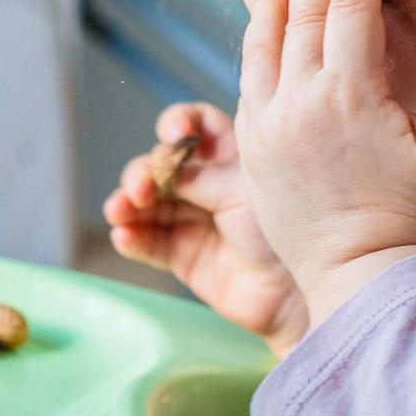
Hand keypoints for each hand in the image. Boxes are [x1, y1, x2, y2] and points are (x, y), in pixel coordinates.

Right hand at [103, 102, 307, 355]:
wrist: (295, 293)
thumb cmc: (282, 231)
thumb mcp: (242, 191)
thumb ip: (198, 177)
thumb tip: (160, 169)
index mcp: (231, 157)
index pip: (198, 125)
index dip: (179, 122)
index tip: (172, 134)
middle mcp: (207, 184)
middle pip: (159, 165)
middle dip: (143, 172)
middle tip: (142, 190)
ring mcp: (192, 220)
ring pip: (144, 203)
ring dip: (125, 203)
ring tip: (120, 211)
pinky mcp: (181, 256)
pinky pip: (146, 242)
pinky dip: (130, 237)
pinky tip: (124, 235)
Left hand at [234, 0, 415, 323]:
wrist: (361, 280)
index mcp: (349, 95)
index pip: (350, 12)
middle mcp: (299, 103)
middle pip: (303, 17)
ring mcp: (268, 126)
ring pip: (264, 46)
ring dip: (274, 3)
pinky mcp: (252, 150)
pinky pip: (248, 83)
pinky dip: (255, 47)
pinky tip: (263, 32)